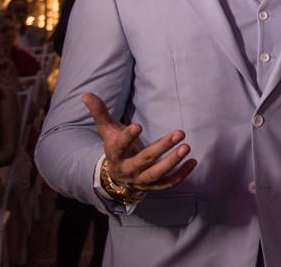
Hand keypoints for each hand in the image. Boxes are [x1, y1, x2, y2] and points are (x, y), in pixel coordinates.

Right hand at [82, 93, 196, 193]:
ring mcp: (141, 180)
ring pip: (157, 174)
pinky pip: (168, 184)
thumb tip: (86, 94)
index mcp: (115, 155)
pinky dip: (181, 175)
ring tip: (187, 147)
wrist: (117, 176)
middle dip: (162, 147)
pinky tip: (193, 161)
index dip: (127, 137)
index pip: (119, 147)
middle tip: (180, 132)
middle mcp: (128, 169)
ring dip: (173, 162)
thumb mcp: (108, 131)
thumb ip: (100, 113)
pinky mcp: (153, 186)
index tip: (137, 125)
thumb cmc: (116, 148)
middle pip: (145, 159)